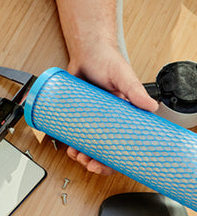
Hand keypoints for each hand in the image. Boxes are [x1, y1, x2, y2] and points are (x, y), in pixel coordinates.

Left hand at [66, 44, 158, 174]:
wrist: (86, 50)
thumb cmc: (108, 60)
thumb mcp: (123, 76)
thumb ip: (134, 90)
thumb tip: (150, 106)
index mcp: (123, 115)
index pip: (122, 143)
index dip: (114, 159)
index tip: (104, 165)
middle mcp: (107, 118)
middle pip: (102, 147)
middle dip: (94, 160)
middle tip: (87, 163)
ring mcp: (90, 116)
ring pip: (86, 142)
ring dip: (80, 153)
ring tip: (75, 154)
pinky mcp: (75, 110)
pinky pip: (72, 129)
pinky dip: (69, 139)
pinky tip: (66, 144)